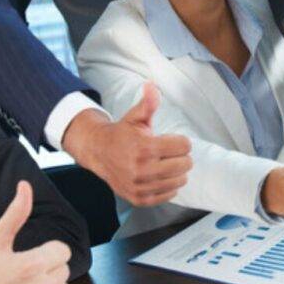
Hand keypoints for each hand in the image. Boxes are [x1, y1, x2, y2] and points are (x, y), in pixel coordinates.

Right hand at [64, 83, 192, 205]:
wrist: (98, 152)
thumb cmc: (122, 134)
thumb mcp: (135, 116)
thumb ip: (148, 103)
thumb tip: (152, 85)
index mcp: (144, 148)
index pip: (184, 146)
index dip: (181, 141)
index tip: (171, 140)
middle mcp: (142, 169)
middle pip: (184, 165)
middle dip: (181, 156)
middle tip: (170, 152)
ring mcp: (140, 186)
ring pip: (179, 181)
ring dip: (177, 172)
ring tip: (165, 163)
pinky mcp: (139, 198)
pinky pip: (169, 195)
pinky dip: (169, 186)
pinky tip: (160, 176)